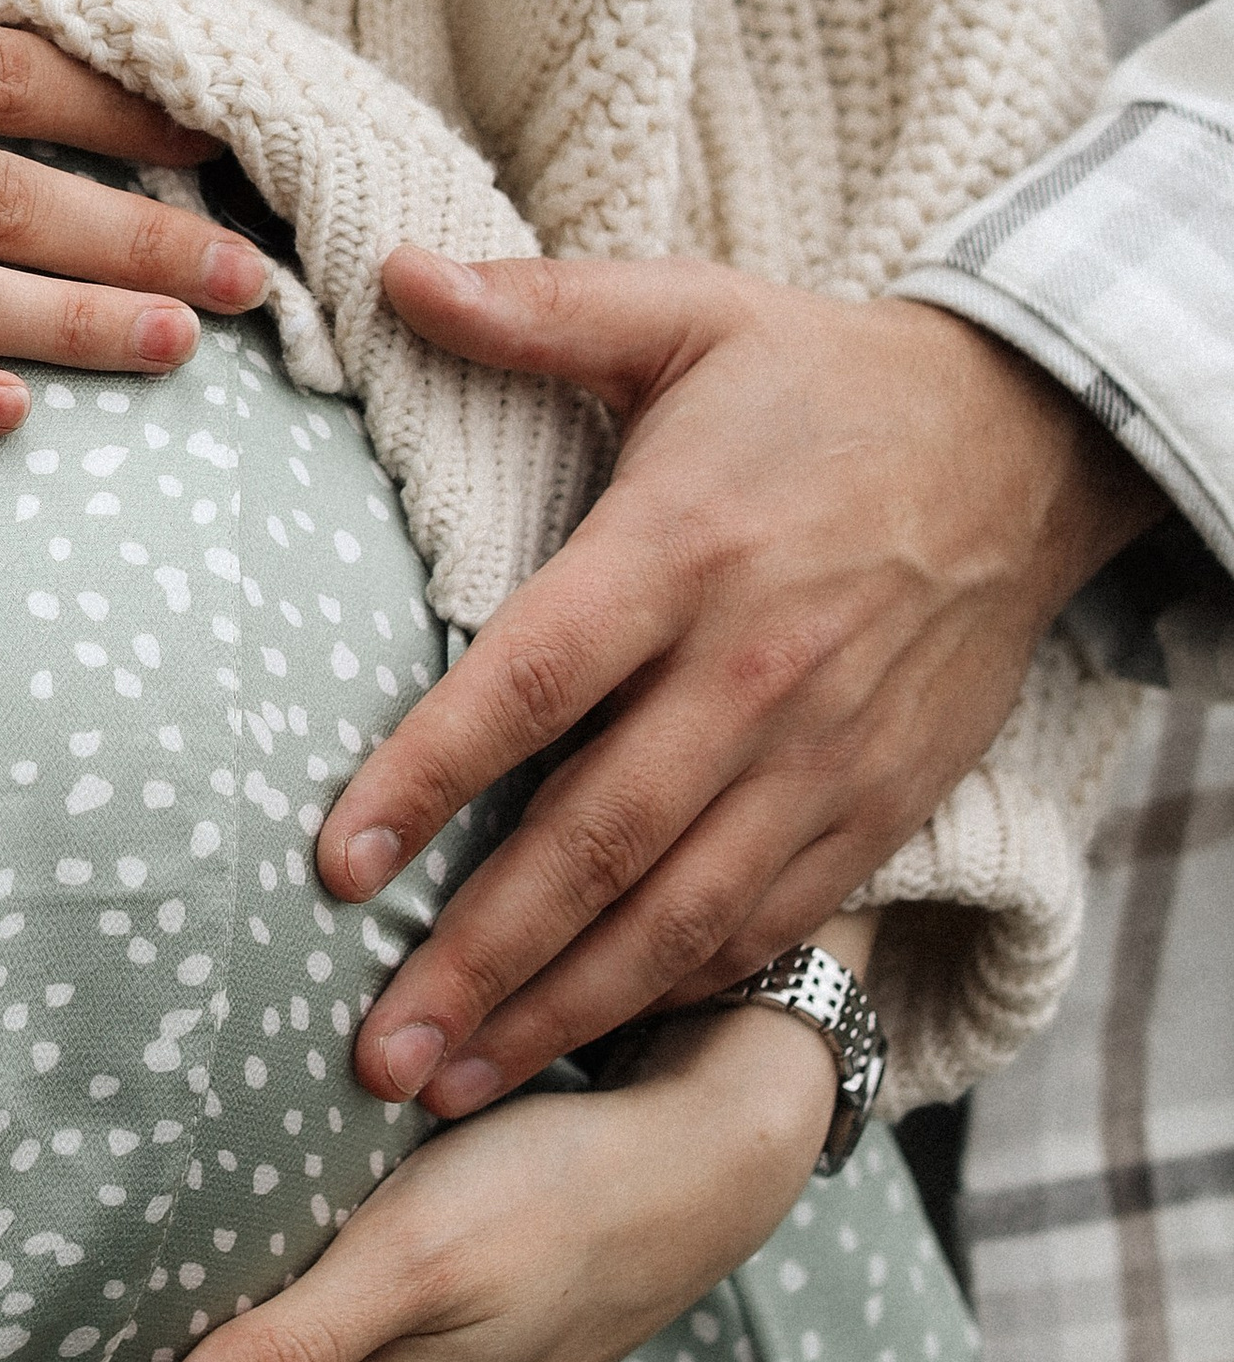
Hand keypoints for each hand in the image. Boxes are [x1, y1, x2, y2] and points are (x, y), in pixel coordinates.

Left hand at [318, 250, 1162, 1116]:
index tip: (335, 866)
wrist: (1027, 442)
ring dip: (562, 1011)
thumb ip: (535, 307)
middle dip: (480, 959)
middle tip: (375, 1054)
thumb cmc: (820, 379)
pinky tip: (585, 1043)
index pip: (532, 683)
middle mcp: (752, 670)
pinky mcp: (877, 806)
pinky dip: (674, 993)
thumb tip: (389, 270)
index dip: (427, 777)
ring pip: (679, 915)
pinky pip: (765, 925)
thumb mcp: (686, 310)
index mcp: (681, 549)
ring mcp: (822, 755)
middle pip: (596, 840)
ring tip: (450, 1090)